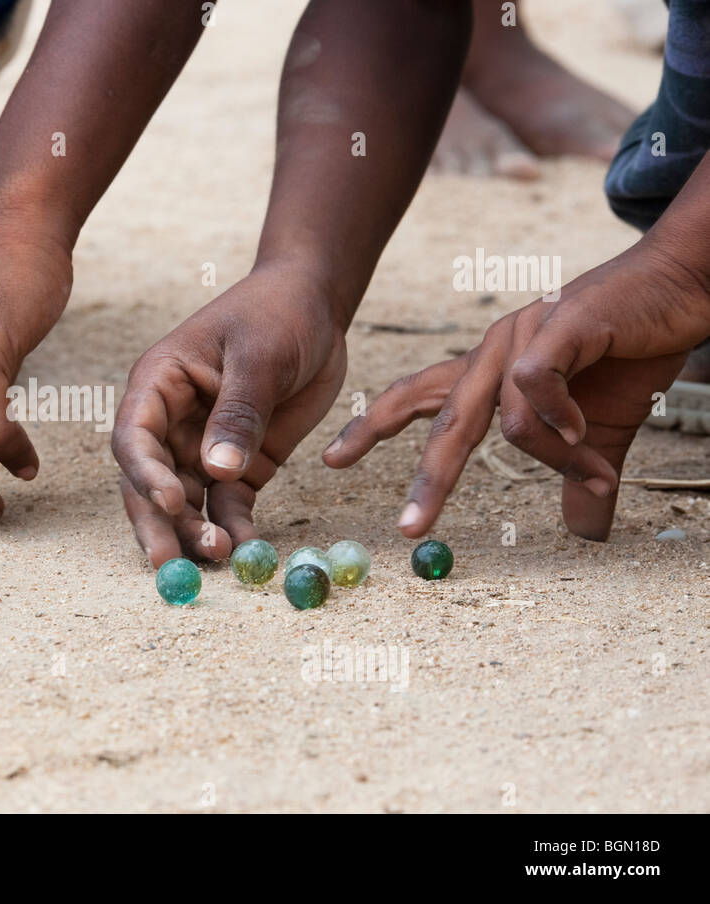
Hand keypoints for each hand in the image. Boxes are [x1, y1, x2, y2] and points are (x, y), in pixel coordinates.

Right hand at [113, 267, 348, 566]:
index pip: (135, 438)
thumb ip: (239, 412)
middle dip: (160, 523)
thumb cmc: (277, 313)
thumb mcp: (259, 355)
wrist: (314, 305)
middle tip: (171, 564)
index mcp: (158, 384)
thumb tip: (216, 470)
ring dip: (197, 531)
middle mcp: (171, 421)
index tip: (174, 501)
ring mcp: (203, 446)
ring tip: (222, 558)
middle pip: (150, 481)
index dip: (146, 474)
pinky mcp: (239, 463)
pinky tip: (248, 549)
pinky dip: (235, 527)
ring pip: (187, 501)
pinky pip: (229, 504)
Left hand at [323, 245, 707, 540]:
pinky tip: (584, 426)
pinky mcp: (556, 325)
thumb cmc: (632, 350)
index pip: (415, 398)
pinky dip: (559, 421)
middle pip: (440, 421)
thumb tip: (587, 530)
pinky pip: (534, 388)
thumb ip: (580, 473)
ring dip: (554, 458)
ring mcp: (520, 335)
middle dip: (427, 479)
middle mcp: (491, 351)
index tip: (333, 460)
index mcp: (488, 371)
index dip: (371, 428)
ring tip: (595, 472)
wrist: (684, 284)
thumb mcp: (599, 429)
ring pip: (505, 422)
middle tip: (410, 527)